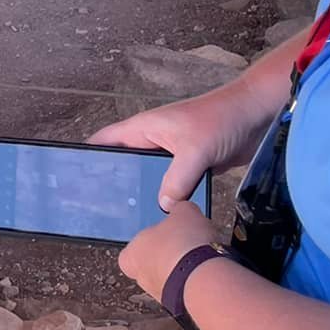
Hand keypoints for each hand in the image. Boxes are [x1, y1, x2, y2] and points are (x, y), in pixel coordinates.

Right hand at [89, 89, 254, 214]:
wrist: (255, 113)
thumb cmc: (221, 119)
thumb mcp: (195, 150)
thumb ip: (177, 180)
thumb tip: (163, 207)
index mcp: (143, 129)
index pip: (104, 141)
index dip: (87, 156)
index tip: (74, 178)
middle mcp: (153, 141)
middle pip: (124, 163)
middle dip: (115, 181)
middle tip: (102, 207)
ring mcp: (171, 154)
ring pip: (149, 176)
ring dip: (145, 192)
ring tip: (132, 216)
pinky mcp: (190, 165)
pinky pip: (171, 184)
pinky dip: (167, 197)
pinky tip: (165, 214)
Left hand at [119, 199, 219, 300]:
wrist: (204, 278)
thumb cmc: (184, 246)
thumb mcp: (184, 212)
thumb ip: (179, 210)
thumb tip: (181, 210)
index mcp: (131, 255)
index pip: (134, 249)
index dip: (151, 240)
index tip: (165, 234)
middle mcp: (142, 279)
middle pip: (153, 265)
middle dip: (169, 256)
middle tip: (185, 246)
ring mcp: (161, 295)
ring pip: (171, 279)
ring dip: (184, 270)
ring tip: (201, 258)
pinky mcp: (181, 306)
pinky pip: (187, 291)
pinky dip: (197, 283)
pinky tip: (209, 272)